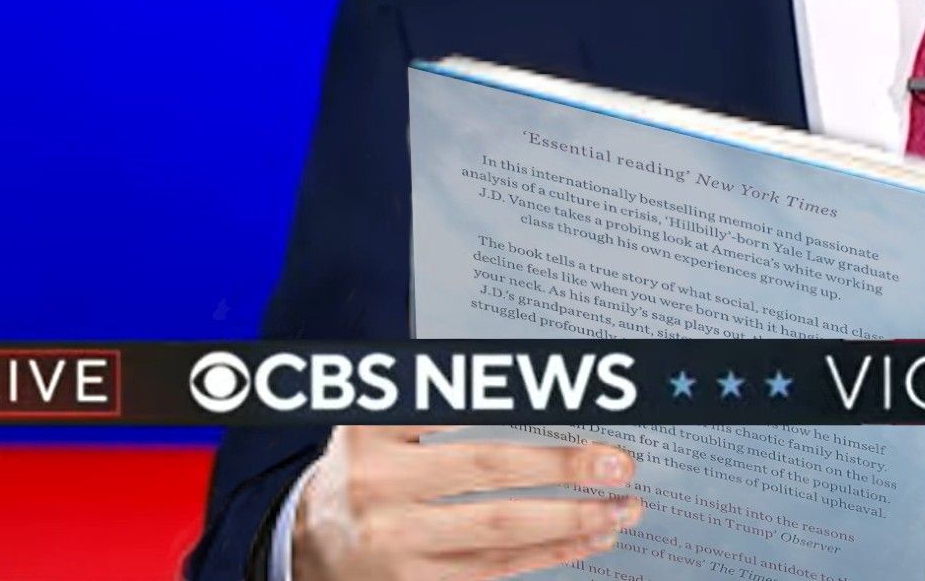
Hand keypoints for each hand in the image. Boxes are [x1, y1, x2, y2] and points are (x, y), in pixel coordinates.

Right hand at [292, 424, 641, 580]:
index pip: (462, 411)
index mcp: (375, 430)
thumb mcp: (379, 416)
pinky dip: (545, 556)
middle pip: (488, 474)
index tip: (585, 400)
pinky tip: (585, 541)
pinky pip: (491, 571)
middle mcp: (381, 487)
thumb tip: (524, 364)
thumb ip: (438, 390)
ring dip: (569, 522)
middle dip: (564, 469)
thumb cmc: (363, 465)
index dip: (524, 404)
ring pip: (497, 532)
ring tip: (621, 509)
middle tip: (620, 465)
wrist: (303, 542)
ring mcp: (395, 545)